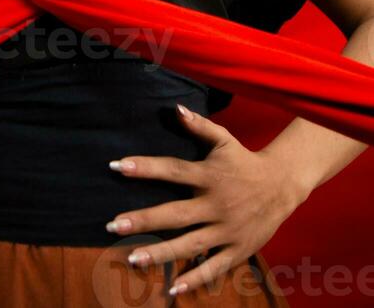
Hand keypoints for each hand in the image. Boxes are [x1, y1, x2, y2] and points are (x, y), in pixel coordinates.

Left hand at [106, 102, 306, 296]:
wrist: (282, 185)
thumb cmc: (245, 160)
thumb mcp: (224, 140)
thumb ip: (199, 126)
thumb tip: (175, 108)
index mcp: (209, 176)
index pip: (172, 169)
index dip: (145, 167)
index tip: (117, 166)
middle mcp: (216, 204)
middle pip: (175, 214)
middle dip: (143, 220)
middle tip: (113, 226)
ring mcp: (227, 230)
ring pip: (190, 245)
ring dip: (160, 253)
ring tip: (132, 258)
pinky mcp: (237, 249)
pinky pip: (214, 268)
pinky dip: (194, 279)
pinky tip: (172, 288)